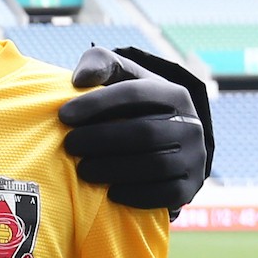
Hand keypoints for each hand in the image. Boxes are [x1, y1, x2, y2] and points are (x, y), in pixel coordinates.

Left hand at [60, 46, 212, 210]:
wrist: (162, 144)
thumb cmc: (129, 106)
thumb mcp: (119, 77)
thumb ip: (99, 63)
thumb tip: (81, 79)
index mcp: (173, 94)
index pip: (134, 94)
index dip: (96, 103)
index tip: (63, 115)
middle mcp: (190, 124)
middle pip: (143, 132)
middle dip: (100, 140)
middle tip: (70, 146)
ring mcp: (194, 157)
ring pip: (154, 164)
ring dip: (113, 169)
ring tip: (83, 171)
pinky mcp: (190, 186)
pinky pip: (165, 194)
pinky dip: (135, 194)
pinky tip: (110, 193)